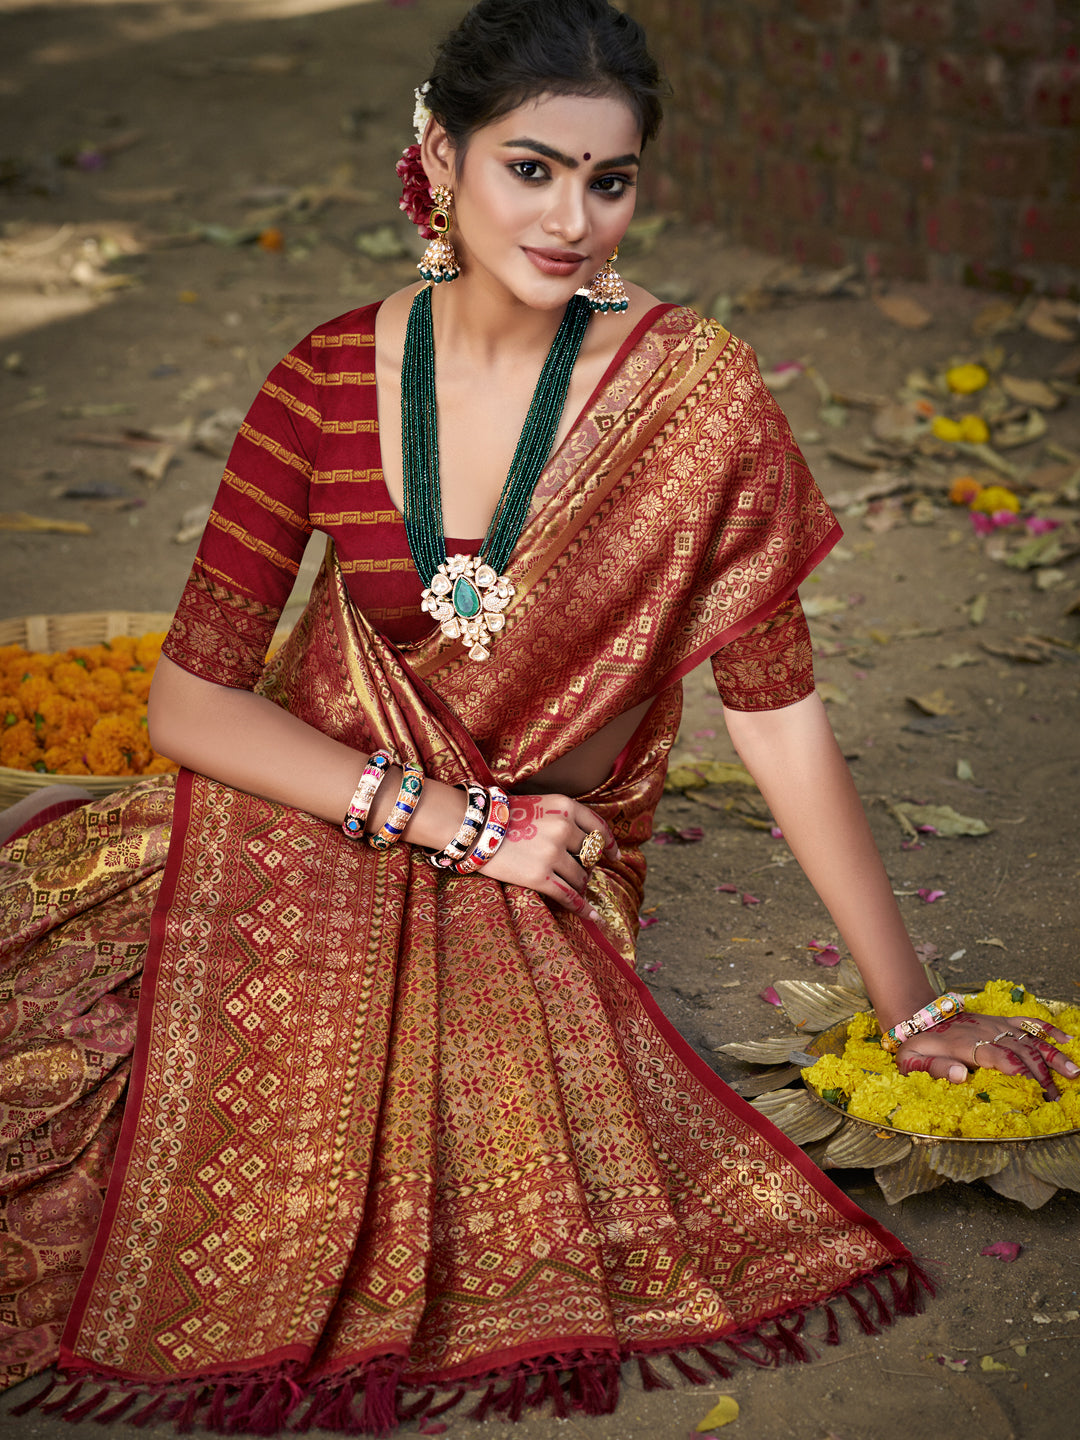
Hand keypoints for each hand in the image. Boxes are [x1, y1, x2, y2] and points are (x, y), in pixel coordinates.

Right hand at [480, 793, 619, 920]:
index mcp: (565, 807)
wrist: (473, 827)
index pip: (599, 828)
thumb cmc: (503, 816)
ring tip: (570, 888)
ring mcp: (553, 853)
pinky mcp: (540, 877)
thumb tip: (585, 845)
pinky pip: (569, 895)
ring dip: (578, 886)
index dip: (609, 845)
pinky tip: (592, 916)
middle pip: (589, 856)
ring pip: (580, 878)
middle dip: (585, 867)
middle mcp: (564, 829)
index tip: (614, 856)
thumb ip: (563, 819)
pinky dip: (583, 908)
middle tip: (577, 873)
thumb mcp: (540, 805)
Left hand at [897, 1012, 1078, 1098]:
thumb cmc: (917, 1045)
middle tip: (1056, 1098)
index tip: (1036, 1092)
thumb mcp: (914, 1061)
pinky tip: (1067, 1040)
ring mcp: (995, 1025)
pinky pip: (1027, 1022)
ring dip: (1052, 1057)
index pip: (999, 1058)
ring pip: (1029, 1039)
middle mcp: (986, 1033)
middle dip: (1041, 1075)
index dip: (1019, 1073)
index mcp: (966, 1045)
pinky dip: (1048, 1029)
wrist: (918, 1017)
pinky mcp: (1000, 1021)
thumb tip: (961, 1076)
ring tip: (1074, 1073)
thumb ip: (936, 1068)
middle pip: (1020, 1052)